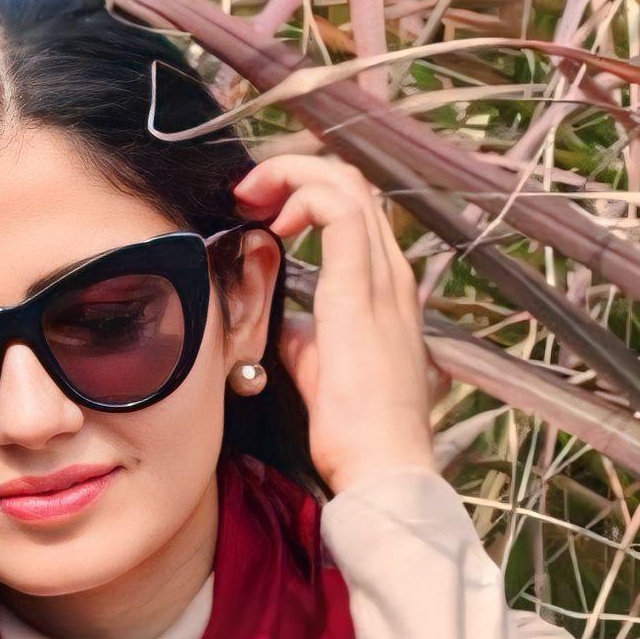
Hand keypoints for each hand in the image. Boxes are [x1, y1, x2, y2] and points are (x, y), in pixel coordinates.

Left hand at [229, 145, 445, 497]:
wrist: (382, 466)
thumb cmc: (354, 429)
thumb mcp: (317, 364)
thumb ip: (302, 331)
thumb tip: (277, 317)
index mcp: (384, 287)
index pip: (354, 206)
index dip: (305, 191)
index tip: (263, 213)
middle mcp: (390, 273)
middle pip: (351, 182)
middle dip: (292, 172)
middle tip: (248, 194)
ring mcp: (381, 279)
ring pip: (345, 183)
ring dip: (291, 175)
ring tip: (252, 198)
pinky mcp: (359, 292)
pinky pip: (337, 210)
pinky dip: (300, 197)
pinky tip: (273, 224)